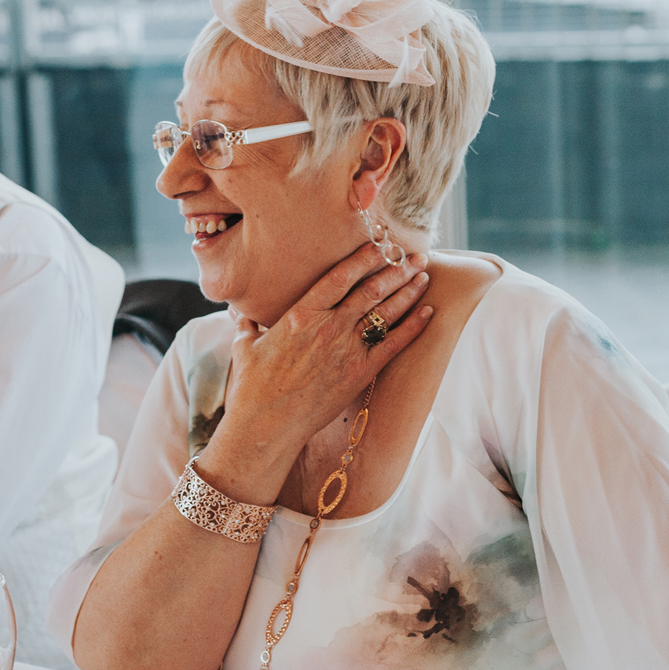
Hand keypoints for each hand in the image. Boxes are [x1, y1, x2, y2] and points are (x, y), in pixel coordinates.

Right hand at [200, 242, 431, 503]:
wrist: (265, 426)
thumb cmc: (252, 388)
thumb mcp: (245, 347)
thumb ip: (248, 324)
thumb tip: (239, 313)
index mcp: (301, 314)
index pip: (340, 275)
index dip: (364, 256)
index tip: (381, 243)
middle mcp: (329, 326)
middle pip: (372, 289)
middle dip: (397, 268)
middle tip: (415, 255)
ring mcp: (347, 349)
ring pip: (387, 312)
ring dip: (409, 290)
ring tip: (424, 274)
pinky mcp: (360, 373)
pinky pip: (394, 345)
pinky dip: (414, 327)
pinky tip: (429, 312)